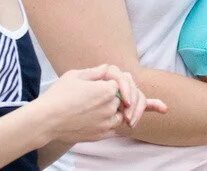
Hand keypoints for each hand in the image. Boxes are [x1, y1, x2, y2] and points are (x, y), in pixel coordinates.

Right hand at [39, 65, 164, 143]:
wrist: (45, 121)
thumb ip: (98, 71)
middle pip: (129, 100)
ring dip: (126, 111)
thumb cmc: (59, 95)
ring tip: (139, 110)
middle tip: (161, 107)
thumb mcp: (77, 74)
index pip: (124, 82)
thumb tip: (111, 72)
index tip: (123, 82)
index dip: (123, 82)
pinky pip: (116, 126)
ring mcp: (107, 122)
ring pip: (124, 115)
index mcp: (107, 90)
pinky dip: (117, 122)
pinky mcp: (102, 134)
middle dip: (138, 100)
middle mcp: (110, 107)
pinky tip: (118, 120)